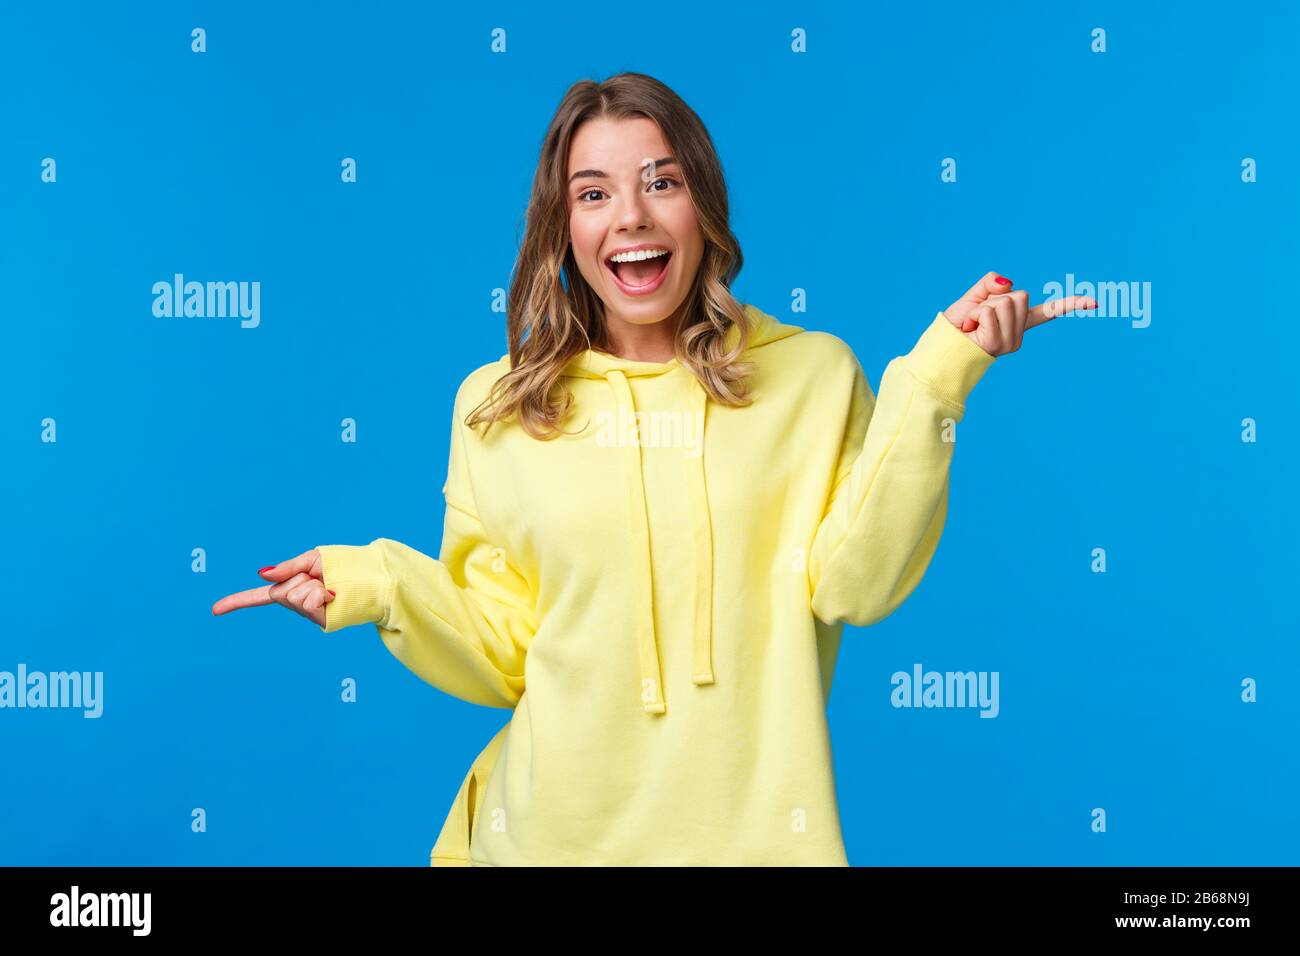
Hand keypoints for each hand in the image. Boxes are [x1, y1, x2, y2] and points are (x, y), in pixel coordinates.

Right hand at [211, 549, 335, 627]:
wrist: (370, 577)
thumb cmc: (341, 567)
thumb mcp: (310, 560)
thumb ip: (286, 568)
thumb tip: (261, 573)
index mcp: (289, 588)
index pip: (258, 596)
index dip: (236, 602)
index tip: (214, 610)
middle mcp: (294, 603)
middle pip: (280, 591)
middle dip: (299, 579)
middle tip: (319, 579)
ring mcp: (306, 613)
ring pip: (294, 596)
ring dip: (313, 586)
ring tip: (329, 587)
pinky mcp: (319, 620)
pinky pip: (308, 601)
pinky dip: (321, 593)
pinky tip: (333, 596)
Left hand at [944, 271, 1096, 357]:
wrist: (941, 346)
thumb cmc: (958, 324)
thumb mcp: (975, 296)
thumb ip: (991, 283)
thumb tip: (1007, 283)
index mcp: (1018, 322)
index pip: (1048, 312)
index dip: (1071, 305)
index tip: (1095, 302)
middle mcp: (1018, 334)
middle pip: (1020, 296)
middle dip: (995, 298)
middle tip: (979, 316)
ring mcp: (1010, 342)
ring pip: (1005, 302)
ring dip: (982, 306)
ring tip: (974, 323)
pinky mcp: (998, 344)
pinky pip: (990, 311)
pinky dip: (975, 313)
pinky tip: (971, 329)